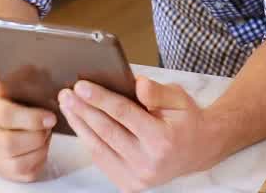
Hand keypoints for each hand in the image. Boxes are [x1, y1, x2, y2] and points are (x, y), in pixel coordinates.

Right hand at [0, 76, 55, 181]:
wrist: (23, 111)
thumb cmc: (27, 96)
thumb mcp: (26, 80)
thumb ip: (27, 74)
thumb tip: (34, 65)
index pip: (5, 115)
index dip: (31, 119)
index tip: (51, 117)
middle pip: (9, 143)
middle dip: (37, 136)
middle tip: (49, 127)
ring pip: (17, 161)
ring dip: (39, 149)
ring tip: (45, 136)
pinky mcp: (2, 168)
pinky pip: (23, 172)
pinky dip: (39, 161)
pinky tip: (40, 147)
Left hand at [58, 76, 217, 191]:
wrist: (198, 151)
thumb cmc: (186, 121)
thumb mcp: (178, 98)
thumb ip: (157, 91)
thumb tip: (136, 83)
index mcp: (162, 139)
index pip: (123, 115)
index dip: (100, 99)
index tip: (81, 86)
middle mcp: (148, 162)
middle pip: (107, 132)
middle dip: (83, 110)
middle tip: (66, 94)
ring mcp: (137, 177)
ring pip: (99, 148)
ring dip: (80, 125)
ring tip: (68, 106)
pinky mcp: (129, 184)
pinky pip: (102, 160)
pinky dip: (89, 141)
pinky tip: (80, 124)